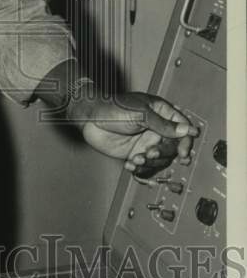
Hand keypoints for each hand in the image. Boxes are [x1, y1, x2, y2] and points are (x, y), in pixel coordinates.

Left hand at [70, 91, 198, 173]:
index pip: (182, 127)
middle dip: (163, 153)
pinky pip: (146, 166)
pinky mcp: (135, 153)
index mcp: (161, 113)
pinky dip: (141, 169)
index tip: (183, 152)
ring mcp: (146, 142)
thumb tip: (188, 130)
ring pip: (160, 159)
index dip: (185, 140)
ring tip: (137, 159)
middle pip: (172, 146)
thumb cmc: (113, 108)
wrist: (89, 119)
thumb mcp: (141, 114)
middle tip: (150, 153)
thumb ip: (164, 124)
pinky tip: (130, 165)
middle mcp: (156, 129)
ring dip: (151, 162)